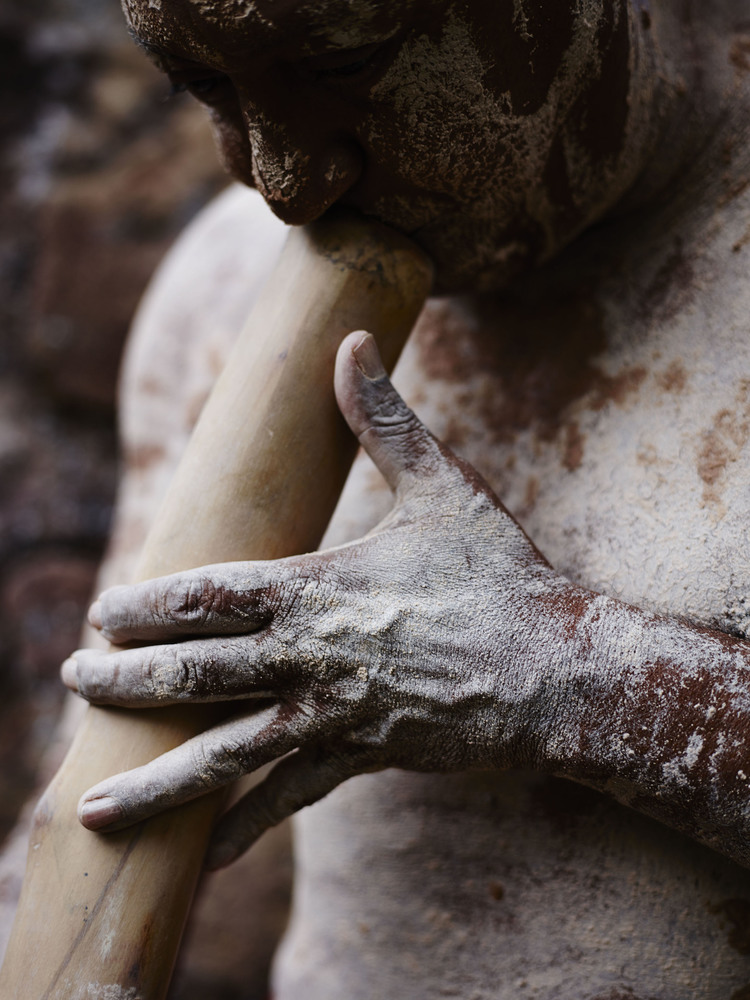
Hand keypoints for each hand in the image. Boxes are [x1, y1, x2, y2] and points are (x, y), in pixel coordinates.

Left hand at [63, 331, 564, 867]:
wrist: (559, 667)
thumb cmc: (500, 571)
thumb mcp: (441, 485)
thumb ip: (382, 418)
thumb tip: (350, 340)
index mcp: (321, 585)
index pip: (212, 595)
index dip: (150, 605)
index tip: (102, 615)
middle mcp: (314, 654)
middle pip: (198, 674)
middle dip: (126, 681)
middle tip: (72, 681)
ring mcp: (336, 713)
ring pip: (227, 751)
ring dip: (156, 776)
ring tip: (93, 806)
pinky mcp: (364, 756)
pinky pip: (290, 796)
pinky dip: (242, 827)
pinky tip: (201, 860)